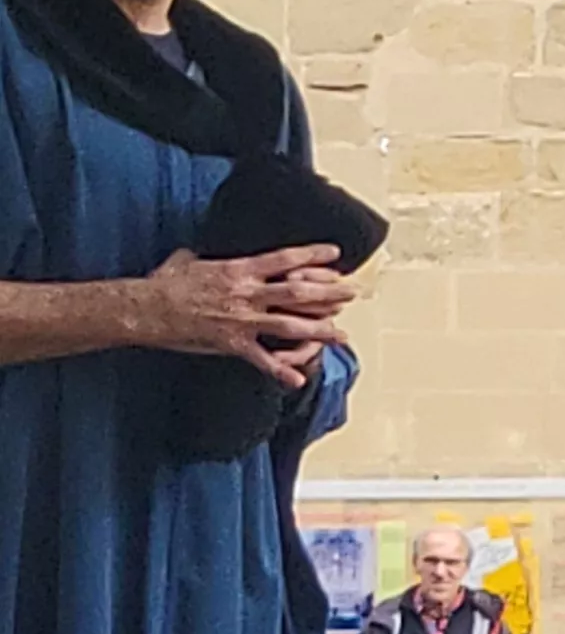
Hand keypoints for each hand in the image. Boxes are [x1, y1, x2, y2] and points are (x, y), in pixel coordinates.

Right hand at [135, 245, 351, 383]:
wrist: (143, 308)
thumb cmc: (163, 283)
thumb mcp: (186, 260)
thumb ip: (202, 257)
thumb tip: (197, 253)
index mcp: (239, 269)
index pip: (285, 259)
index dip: (314, 256)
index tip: (337, 255)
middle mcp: (246, 293)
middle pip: (299, 291)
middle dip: (330, 293)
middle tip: (352, 293)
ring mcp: (241, 319)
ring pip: (291, 324)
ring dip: (320, 330)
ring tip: (342, 334)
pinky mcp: (230, 343)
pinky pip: (261, 359)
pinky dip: (280, 371)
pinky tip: (298, 380)